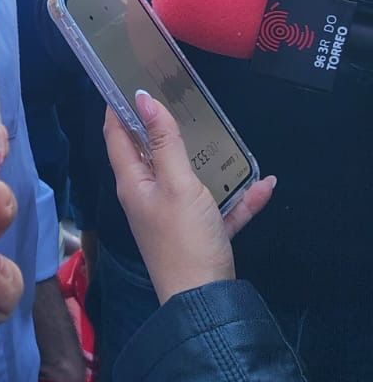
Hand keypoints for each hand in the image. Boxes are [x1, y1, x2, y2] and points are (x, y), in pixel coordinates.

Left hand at [104, 93, 276, 305]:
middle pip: (153, 154)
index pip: (117, 136)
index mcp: (133, 183)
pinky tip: (264, 185)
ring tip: (223, 135)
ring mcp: (174, 217)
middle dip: (164, 127)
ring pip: (189, 179)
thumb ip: (164, 141)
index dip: (118, 107)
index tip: (127, 78)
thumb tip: (143, 98)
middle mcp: (148, 197)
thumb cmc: (184, 238)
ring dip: (207, 161)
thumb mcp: (176, 183)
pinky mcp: (200, 235)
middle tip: (182, 96)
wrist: (205, 303)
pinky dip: (239, 198)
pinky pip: (220, 208)